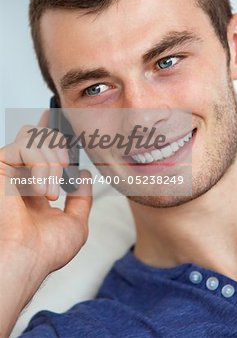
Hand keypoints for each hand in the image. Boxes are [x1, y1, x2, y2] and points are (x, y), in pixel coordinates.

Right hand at [0, 112, 92, 336]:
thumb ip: (81, 197)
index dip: (54, 130)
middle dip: (59, 145)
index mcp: (37, 185)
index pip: (44, 147)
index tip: (65, 120)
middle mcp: (22, 173)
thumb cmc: (44, 250)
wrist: (26, 260)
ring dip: (52, 160)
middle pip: (40, 133)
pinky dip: (40, 163)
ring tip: (52, 190)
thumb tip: (84, 174)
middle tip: (65, 168)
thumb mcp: (74, 223)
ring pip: (34, 135)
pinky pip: (25, 145)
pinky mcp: (1, 165)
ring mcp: (11, 169)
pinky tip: (42, 189)